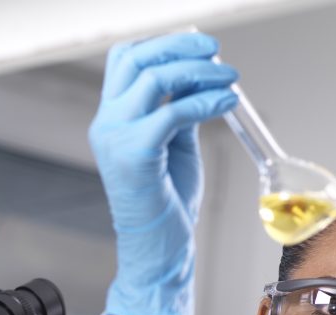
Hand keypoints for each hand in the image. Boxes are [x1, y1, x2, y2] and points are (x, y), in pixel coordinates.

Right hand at [89, 33, 237, 314]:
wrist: (157, 250)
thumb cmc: (166, 205)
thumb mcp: (174, 146)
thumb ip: (178, 112)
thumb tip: (200, 81)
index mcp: (111, 120)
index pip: (126, 59)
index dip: (163, 44)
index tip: (199, 47)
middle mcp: (107, 125)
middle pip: (136, 59)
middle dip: (181, 47)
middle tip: (215, 52)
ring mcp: (116, 140)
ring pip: (154, 79)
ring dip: (199, 72)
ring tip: (228, 79)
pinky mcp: (135, 156)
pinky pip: (173, 113)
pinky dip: (206, 102)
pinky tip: (226, 103)